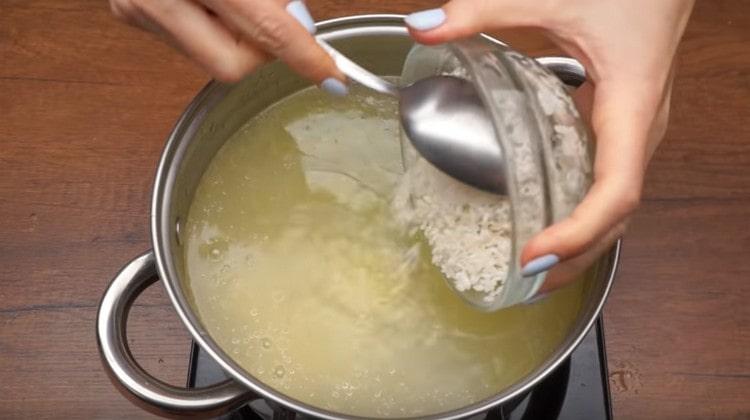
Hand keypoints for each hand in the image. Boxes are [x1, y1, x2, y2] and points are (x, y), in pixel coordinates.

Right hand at [110, 0, 346, 91]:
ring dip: (236, 37)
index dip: (305, 56)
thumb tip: (299, 23)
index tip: (332, 76)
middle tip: (270, 17)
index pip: (266, 31)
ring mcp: (139, 8)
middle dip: (262, 50)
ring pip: (209, 58)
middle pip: (233, 66)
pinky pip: (186, 41)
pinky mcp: (127, 13)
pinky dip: (210, 25)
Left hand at [405, 0, 692, 293]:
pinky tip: (546, 226)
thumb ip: (485, 12)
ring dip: (579, 247)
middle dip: (575, 258)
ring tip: (532, 274)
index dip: (577, 234)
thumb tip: (426, 26)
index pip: (616, 192)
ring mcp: (633, 132)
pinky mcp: (620, 126)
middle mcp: (639, 129)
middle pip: (616, 217)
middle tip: (523, 284)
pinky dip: (579, 217)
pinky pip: (606, 185)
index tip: (534, 257)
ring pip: (615, 209)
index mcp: (631, 104)